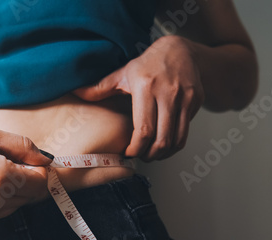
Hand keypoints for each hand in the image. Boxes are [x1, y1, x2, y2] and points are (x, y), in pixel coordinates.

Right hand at [0, 124, 52, 228]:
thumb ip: (23, 147)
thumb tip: (47, 161)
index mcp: (0, 177)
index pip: (41, 183)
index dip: (39, 170)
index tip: (28, 160)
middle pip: (30, 197)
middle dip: (26, 181)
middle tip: (5, 163)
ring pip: (14, 208)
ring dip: (11, 193)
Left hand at [73, 35, 204, 160]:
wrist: (180, 50)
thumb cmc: (147, 65)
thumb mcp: (122, 73)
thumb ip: (99, 87)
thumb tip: (75, 93)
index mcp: (145, 87)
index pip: (143, 129)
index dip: (135, 148)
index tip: (128, 153)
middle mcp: (168, 93)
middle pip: (161, 139)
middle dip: (149, 155)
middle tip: (140, 157)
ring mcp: (185, 98)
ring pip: (176, 140)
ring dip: (163, 154)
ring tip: (151, 154)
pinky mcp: (196, 102)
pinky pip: (186, 132)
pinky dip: (175, 145)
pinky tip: (164, 145)